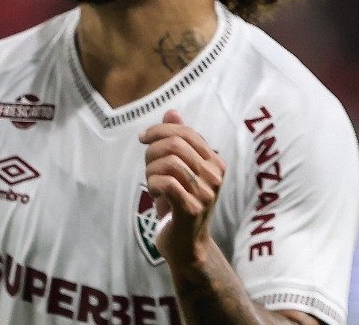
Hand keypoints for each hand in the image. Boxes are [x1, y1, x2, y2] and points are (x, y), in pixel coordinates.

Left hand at [139, 109, 225, 262]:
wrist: (186, 245)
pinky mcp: (192, 209)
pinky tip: (156, 194)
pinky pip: (165, 182)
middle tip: (148, 167)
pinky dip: (153, 184)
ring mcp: (206, 193)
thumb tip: (172, 112)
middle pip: (174, 144)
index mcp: (216, 162)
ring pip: (168, 162)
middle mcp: (215, 176)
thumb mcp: (178, 169)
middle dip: (152, 151)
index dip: (159, 131)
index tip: (143, 139)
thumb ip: (177, 140)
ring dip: (151, 170)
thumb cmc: (178, 203)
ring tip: (153, 183)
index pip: (185, 132)